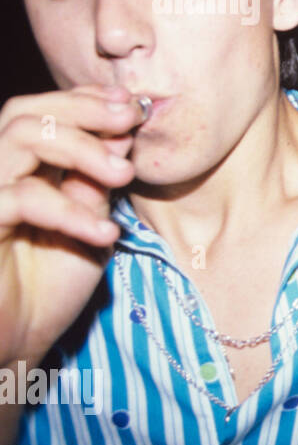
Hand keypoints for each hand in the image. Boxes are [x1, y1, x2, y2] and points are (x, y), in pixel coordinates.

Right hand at [0, 85, 142, 367]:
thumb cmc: (51, 286)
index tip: (131, 108)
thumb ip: (98, 185)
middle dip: (84, 111)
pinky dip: (70, 210)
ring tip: (123, 175)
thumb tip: (121, 135)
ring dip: (81, 149)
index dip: (86, 103)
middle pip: (26, 113)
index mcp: (21, 168)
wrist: (19, 341)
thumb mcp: (91, 228)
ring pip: (20, 137)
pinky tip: (106, 231)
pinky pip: (22, 198)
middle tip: (128, 123)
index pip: (44, 112)